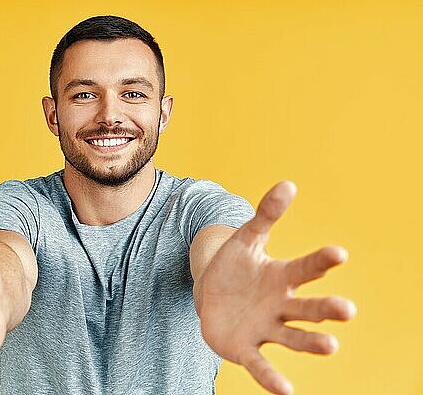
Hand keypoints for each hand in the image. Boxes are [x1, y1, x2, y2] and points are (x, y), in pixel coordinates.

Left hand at [195, 181, 356, 394]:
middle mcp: (281, 306)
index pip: (305, 269)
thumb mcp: (245, 239)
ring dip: (312, 343)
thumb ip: (265, 215)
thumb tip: (288, 183)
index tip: (339, 253)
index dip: (320, 261)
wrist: (210, 295)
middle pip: (306, 308)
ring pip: (292, 338)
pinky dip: (272, 377)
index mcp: (282, 277)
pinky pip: (260, 364)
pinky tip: (286, 391)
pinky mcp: (246, 349)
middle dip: (325, 309)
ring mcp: (265, 329)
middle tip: (347, 310)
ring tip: (332, 345)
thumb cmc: (234, 267)